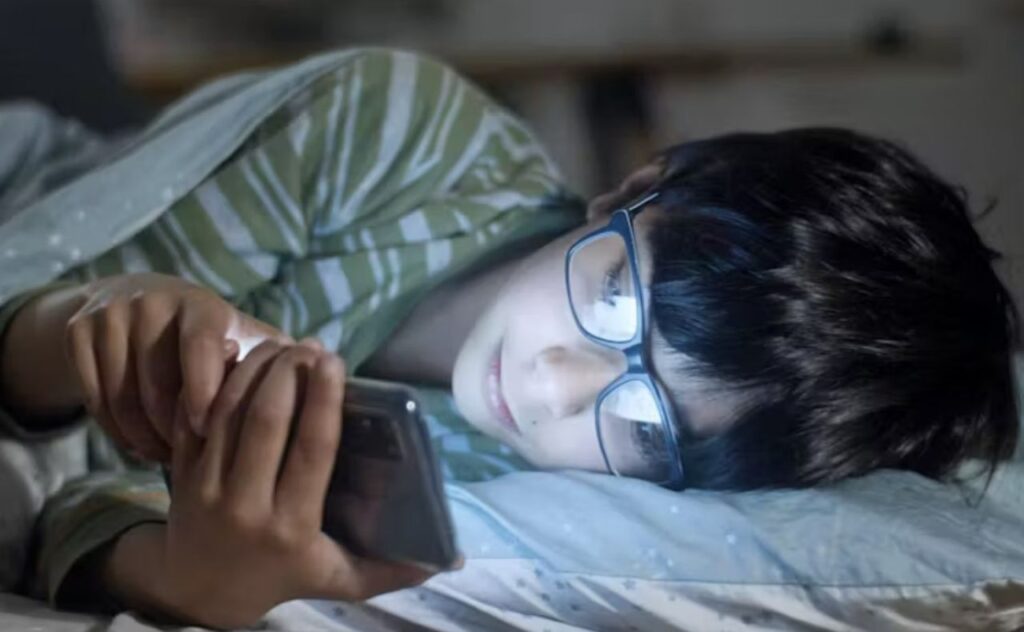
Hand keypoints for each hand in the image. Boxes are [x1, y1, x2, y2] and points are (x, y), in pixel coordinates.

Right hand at [65, 273, 288, 461]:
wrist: (129, 299)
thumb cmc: (207, 333)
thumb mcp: (241, 334)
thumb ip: (276, 357)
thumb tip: (328, 375)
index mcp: (201, 306)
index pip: (201, 345)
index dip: (204, 388)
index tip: (205, 427)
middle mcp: (152, 303)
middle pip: (156, 384)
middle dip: (175, 430)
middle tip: (193, 458)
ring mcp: (110, 316)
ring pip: (122, 398)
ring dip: (146, 438)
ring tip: (169, 457)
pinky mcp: (78, 333)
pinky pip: (95, 400)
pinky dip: (117, 431)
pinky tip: (140, 444)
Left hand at [151, 341, 431, 628]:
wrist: (200, 594)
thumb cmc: (283, 577)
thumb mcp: (338, 580)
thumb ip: (390, 571)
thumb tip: (452, 560)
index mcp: (292, 526)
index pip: (310, 452)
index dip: (323, 402)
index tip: (335, 362)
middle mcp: (246, 504)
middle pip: (266, 421)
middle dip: (289, 373)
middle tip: (311, 346)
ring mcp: (206, 488)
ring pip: (228, 412)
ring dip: (256, 370)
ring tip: (284, 344)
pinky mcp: (179, 473)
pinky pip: (193, 417)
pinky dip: (215, 382)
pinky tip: (240, 354)